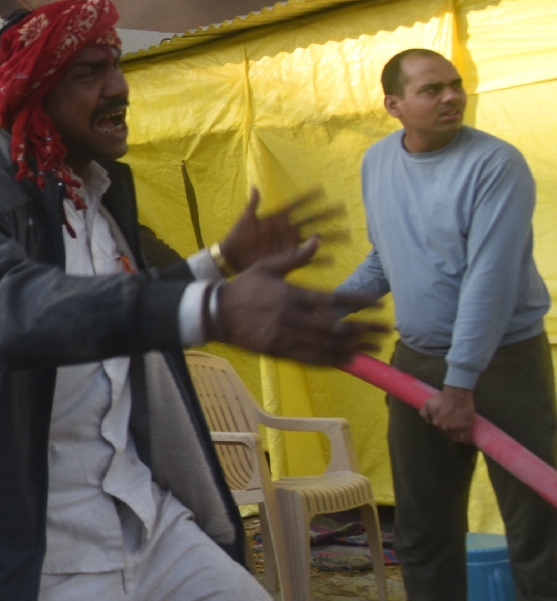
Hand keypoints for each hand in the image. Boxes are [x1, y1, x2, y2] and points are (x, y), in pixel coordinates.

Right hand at [211, 237, 384, 366]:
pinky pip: (310, 358)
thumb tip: (317, 240)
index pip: (334, 298)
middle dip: (364, 329)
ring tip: (374, 349)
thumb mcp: (267, 266)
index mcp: (293, 294)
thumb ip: (296, 257)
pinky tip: (348, 361)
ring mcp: (286, 336)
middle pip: (336, 326)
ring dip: (354, 348)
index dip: (359, 302)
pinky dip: (332, 361)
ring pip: (327, 345)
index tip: (380, 306)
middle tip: (386, 331)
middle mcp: (293, 316)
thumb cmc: (243, 287)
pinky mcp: (279, 350)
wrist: (215, 312)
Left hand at [218, 187, 346, 273]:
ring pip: (314, 238)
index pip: (296, 204)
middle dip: (327, 215)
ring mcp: (289, 242)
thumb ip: (252, 205)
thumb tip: (254, 187)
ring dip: (330, 236)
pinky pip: (307, 257)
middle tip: (343, 209)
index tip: (322, 189)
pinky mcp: (288, 256)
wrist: (231, 257)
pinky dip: (319, 258)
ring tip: (347, 235)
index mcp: (277, 217)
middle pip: (311, 220)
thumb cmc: (237, 237)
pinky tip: (333, 259)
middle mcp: (287, 229)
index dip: (308, 197)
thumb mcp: (245, 220)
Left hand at [421, 386, 477, 443]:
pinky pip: (465, 439)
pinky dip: (466, 440)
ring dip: (458, 436)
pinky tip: (466, 438)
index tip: (448, 423)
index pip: (440, 430)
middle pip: (448, 434)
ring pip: (457, 438)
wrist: (457, 394)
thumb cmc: (443, 397)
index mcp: (436, 423)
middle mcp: (446, 428)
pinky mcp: (467, 428)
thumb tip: (428, 422)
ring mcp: (457, 429)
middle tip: (455, 425)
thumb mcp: (428, 403)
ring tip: (461, 432)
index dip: (444, 427)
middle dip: (451, 431)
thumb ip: (424, 413)